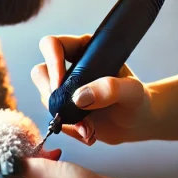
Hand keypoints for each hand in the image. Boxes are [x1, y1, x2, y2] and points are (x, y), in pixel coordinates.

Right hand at [31, 35, 155, 145]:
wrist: (136, 122)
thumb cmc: (137, 100)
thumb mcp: (131, 92)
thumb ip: (110, 89)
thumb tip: (79, 97)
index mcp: (84, 50)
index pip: (53, 45)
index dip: (51, 62)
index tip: (61, 85)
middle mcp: (69, 67)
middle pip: (40, 72)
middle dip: (52, 95)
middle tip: (71, 109)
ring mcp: (64, 89)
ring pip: (46, 98)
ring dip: (65, 117)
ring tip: (90, 128)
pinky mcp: (63, 108)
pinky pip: (54, 118)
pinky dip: (70, 130)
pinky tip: (89, 132)